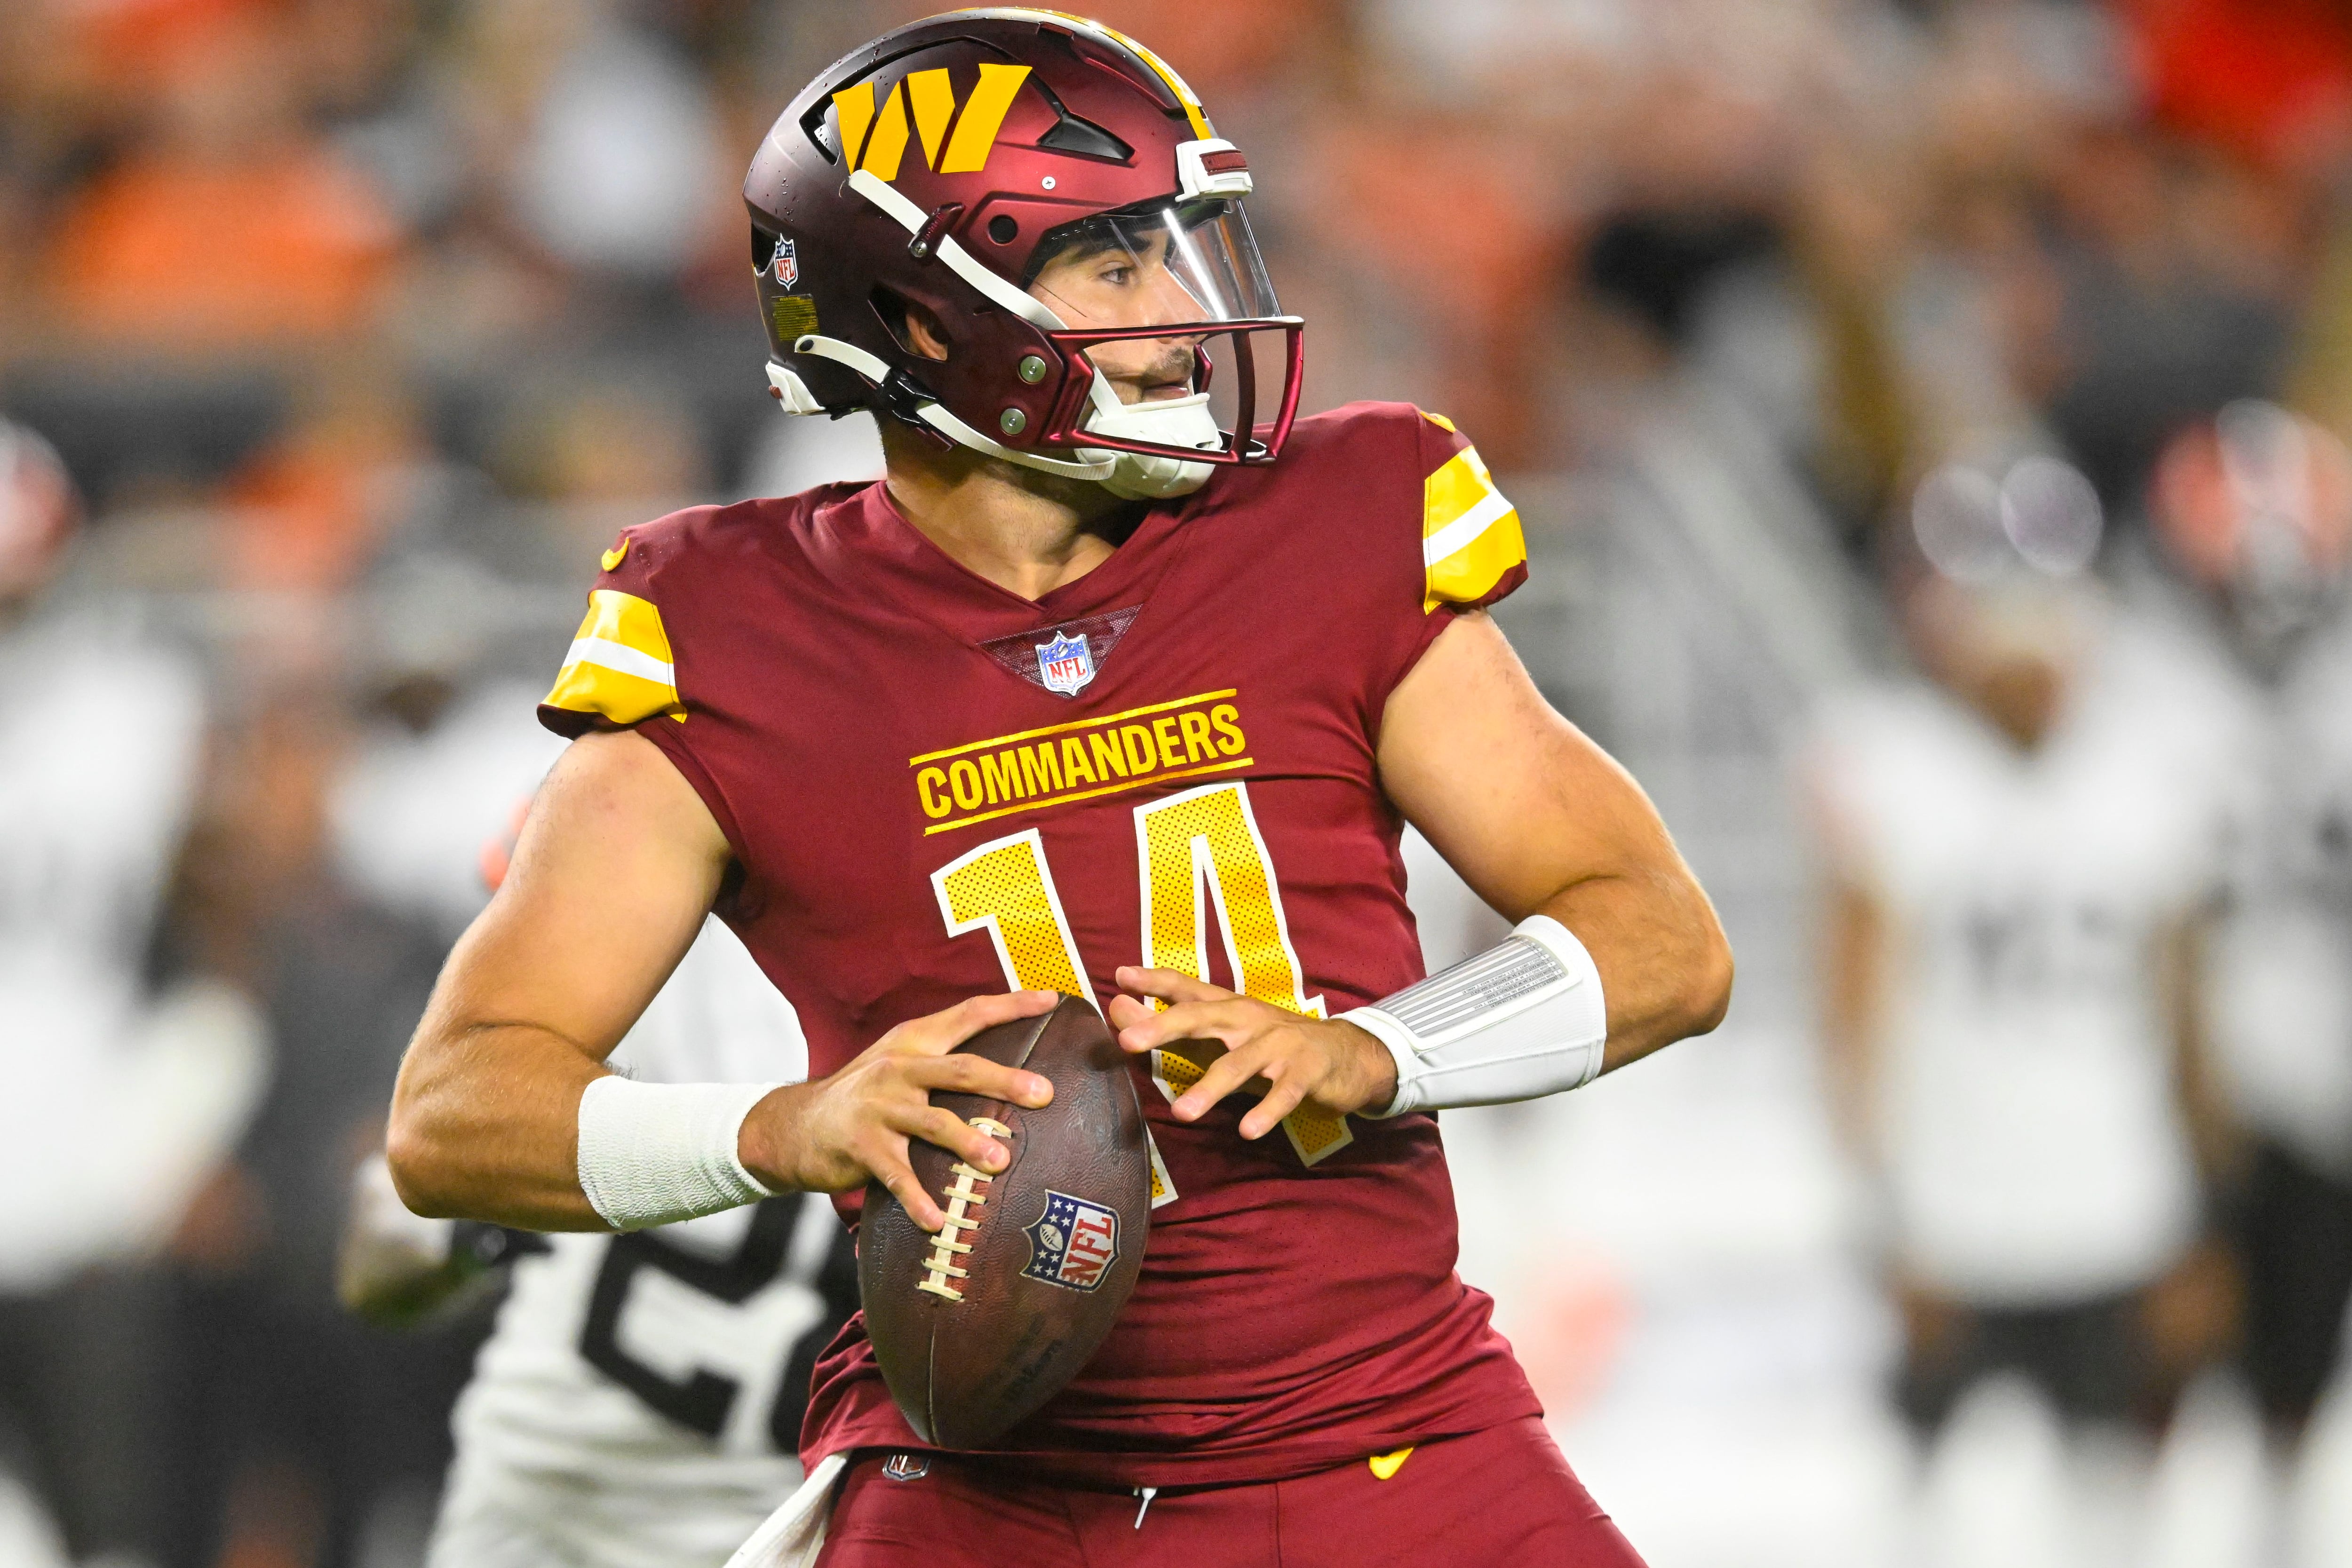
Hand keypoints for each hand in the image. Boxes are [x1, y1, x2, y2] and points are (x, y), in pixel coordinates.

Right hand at [741, 991, 1057, 1231]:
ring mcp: (879, 1108)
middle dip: (1005, 1081)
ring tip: (1000, 1161)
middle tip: (1045, 1094)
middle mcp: (899, 1068)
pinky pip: (897, 1176)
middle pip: (961, 1070)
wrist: (794, 1126)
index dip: (1010, 1005)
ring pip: (934, 1122)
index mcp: (914, 1041)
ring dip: (969, 1141)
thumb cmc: (867, 1096)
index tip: (1052, 1000)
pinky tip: (939, 1221)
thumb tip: (1014, 1069)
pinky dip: (919, 1200)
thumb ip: (947, 1060)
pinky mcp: (861, 1147)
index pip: (969, 1014)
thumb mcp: (901, 1063)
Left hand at [1107, 967, 1397, 1138]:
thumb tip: (1116, 1008)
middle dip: (1165, 1027)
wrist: (1348, 1054)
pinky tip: (1248, 1130)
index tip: (1120, 976)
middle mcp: (1249, 1019)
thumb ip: (1169, 1024)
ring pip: (1240, 1063)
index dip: (1154, 980)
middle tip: (1129, 1041)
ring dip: (1210, 1087)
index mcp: (1227, 1007)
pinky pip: (1284, 1093)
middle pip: (1203, 1017)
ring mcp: (1279, 1045)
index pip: (1186, 988)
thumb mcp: (1221, 1033)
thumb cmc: (1271, 1044)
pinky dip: (1267, 1110)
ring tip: (1182, 1113)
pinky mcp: (1306, 1073)